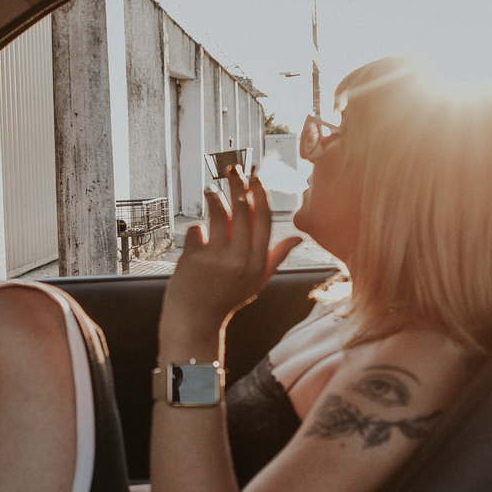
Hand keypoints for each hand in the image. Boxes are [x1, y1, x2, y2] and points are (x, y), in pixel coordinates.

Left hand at [162, 169, 301, 340]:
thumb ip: (276, 257)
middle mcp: (240, 258)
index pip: (264, 218)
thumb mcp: (257, 282)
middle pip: (242, 208)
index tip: (255, 178)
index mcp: (258, 262)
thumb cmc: (226, 300)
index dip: (260, 194)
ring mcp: (216, 257)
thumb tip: (297, 237)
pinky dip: (195, 230)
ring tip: (212, 190)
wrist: (196, 321)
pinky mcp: (194, 257)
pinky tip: (197, 237)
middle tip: (231, 169)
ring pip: (218, 212)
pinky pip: (196, 229)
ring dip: (214, 196)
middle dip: (237, 183)